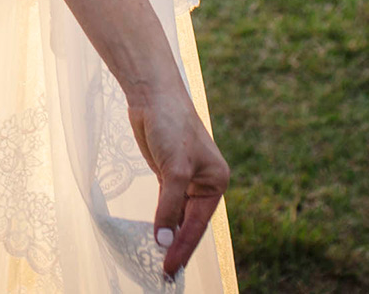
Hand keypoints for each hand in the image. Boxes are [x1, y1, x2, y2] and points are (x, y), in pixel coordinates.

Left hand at [129, 87, 229, 278]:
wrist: (152, 96)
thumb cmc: (170, 126)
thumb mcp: (173, 169)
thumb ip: (168, 206)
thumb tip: (163, 240)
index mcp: (216, 181)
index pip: (197, 223)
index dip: (183, 248)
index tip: (170, 269)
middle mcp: (203, 182)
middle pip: (189, 223)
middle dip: (177, 246)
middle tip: (165, 272)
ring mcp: (185, 179)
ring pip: (177, 215)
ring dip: (169, 236)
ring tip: (160, 261)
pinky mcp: (167, 174)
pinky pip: (167, 205)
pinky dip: (162, 221)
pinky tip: (156, 238)